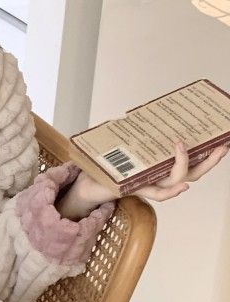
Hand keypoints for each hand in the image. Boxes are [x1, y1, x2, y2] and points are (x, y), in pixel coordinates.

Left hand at [57, 140, 229, 219]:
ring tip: (185, 148)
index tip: (222, 137)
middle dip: (211, 160)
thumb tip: (147, 108)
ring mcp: (149, 185)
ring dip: (186, 165)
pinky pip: (158, 193)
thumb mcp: (125, 143)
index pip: (191, 160)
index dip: (208, 152)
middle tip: (222, 146)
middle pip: (193, 172)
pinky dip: (171, 191)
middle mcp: (159, 177)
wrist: (85, 185)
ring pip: (178, 180)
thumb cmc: (105, 166)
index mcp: (160, 166)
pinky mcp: (136, 191)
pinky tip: (182, 186)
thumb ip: (138, 131)